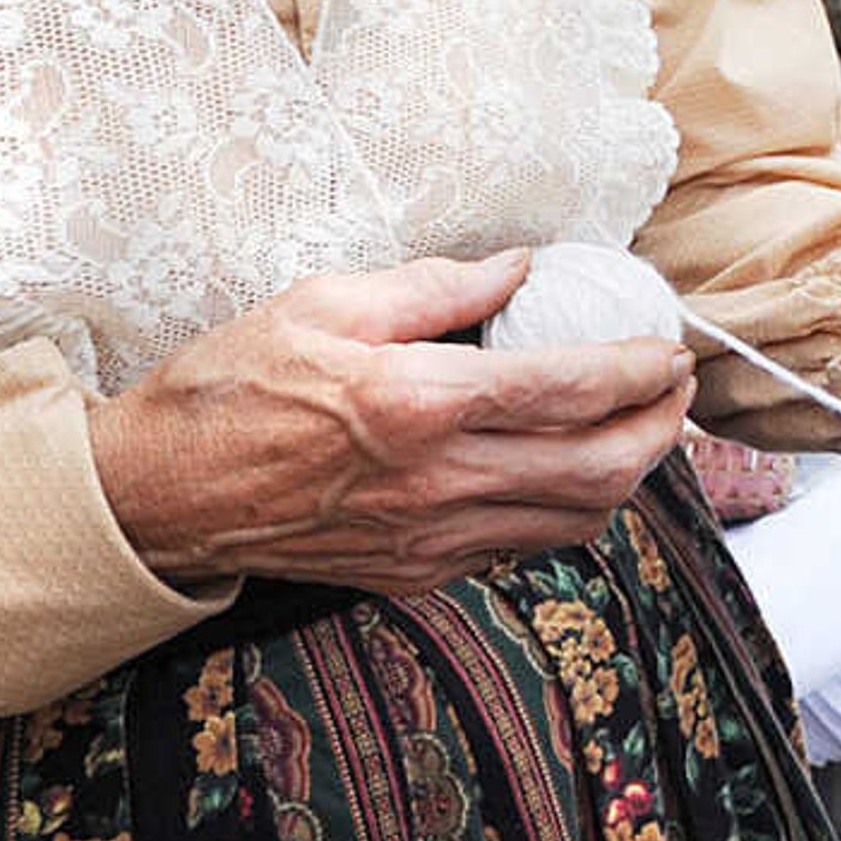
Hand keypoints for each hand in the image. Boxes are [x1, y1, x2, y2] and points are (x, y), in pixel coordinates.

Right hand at [88, 249, 695, 590]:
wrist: (160, 495)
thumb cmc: (231, 386)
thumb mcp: (324, 302)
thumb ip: (436, 286)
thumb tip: (520, 267)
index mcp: (417, 403)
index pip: (571, 388)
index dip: (640, 369)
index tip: (669, 346)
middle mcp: (437, 481)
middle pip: (599, 470)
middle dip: (661, 430)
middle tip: (680, 390)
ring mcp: (430, 539)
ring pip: (574, 521)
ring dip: (628, 476)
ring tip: (643, 430)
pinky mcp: (415, 573)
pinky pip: (521, 547)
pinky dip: (568, 511)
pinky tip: (570, 472)